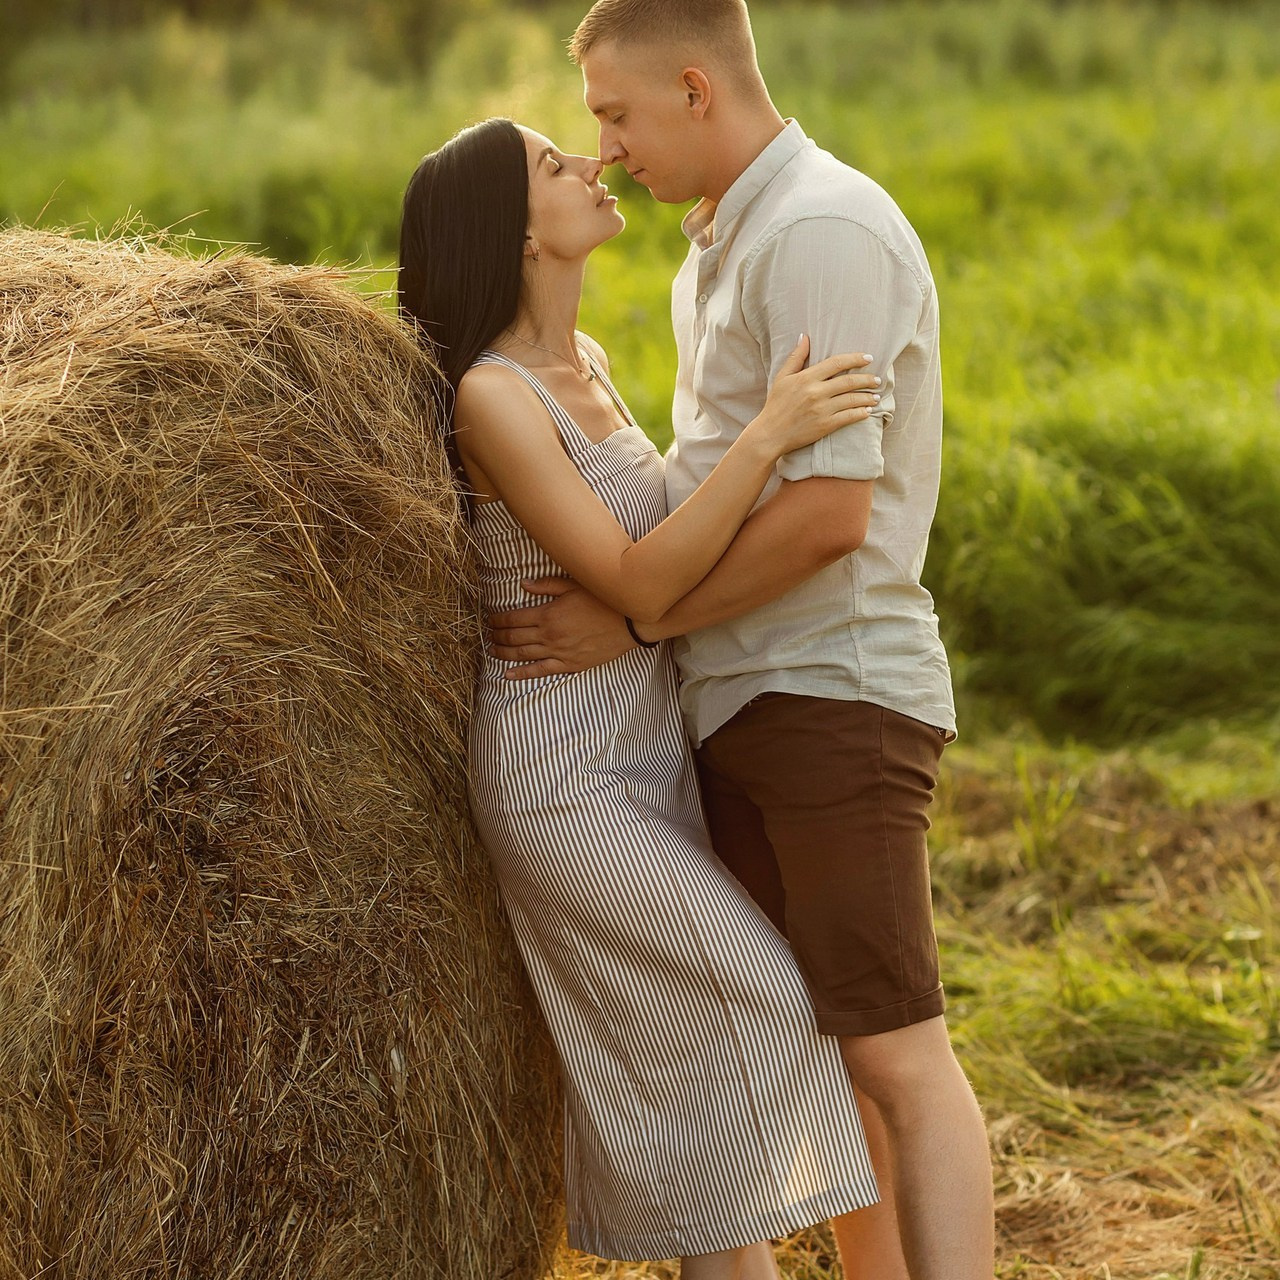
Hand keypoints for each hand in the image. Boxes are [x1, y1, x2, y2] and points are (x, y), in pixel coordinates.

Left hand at [487, 578, 634, 678]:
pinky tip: (507, 674)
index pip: (513, 619)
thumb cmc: (603, 600)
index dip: (497, 620)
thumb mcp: (574, 585)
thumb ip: (546, 585)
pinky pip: (540, 671)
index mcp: (548, 614)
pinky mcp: (569, 665)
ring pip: (522, 655)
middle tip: (488, 634)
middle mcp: (549, 635)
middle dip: (497, 636)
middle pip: (514, 637)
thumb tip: (523, 584)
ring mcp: (558, 652)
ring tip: (492, 650)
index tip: (490, 619)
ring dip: (503, 653)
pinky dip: (521, 674)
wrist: (629, 623)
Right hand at [749, 336, 879, 455]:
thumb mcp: (782, 377)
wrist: (770, 434)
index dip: (855, 359)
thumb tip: (805, 336)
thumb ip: (796, 357)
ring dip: (867, 397)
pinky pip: (848, 417)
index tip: (868, 358)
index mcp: (806, 378)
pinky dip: (861, 413)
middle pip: (849, 381)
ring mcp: (822, 410)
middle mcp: (816, 392)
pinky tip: (867, 411)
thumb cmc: (775, 404)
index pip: (837, 363)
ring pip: (852, 400)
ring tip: (876, 396)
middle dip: (867, 379)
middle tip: (877, 379)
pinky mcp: (825, 426)